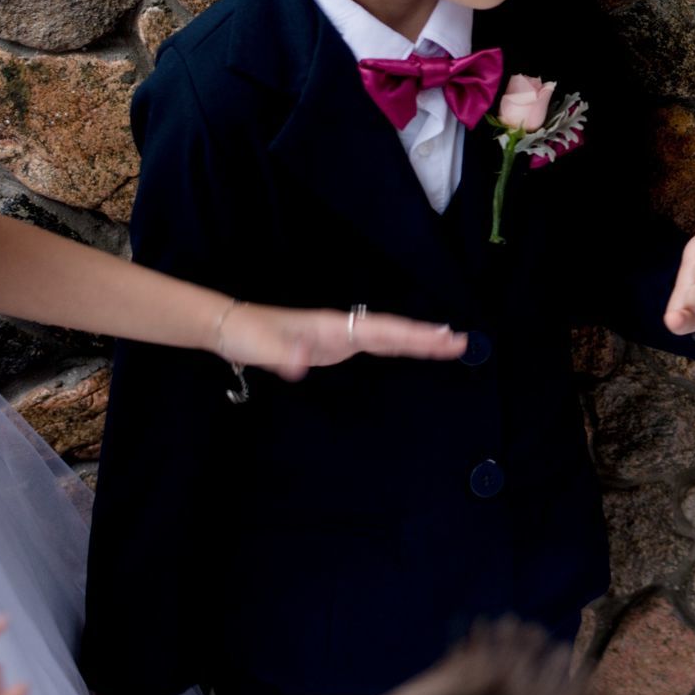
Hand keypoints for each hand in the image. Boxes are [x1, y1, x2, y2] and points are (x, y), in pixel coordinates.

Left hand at [219, 302, 468, 380]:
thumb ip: (283, 357)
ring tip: (449, 345)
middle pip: (393, 331)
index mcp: (332, 327)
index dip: (412, 335)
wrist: (233, 328)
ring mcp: (340, 337)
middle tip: (461, 342)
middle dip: (426, 337)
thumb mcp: (262, 348)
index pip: (381, 330)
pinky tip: (411, 348)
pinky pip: (377, 344)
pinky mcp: (335, 347)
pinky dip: (399, 345)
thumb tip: (301, 367)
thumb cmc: (248, 336)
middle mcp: (343, 328)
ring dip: (417, 340)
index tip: (442, 337)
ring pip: (388, 337)